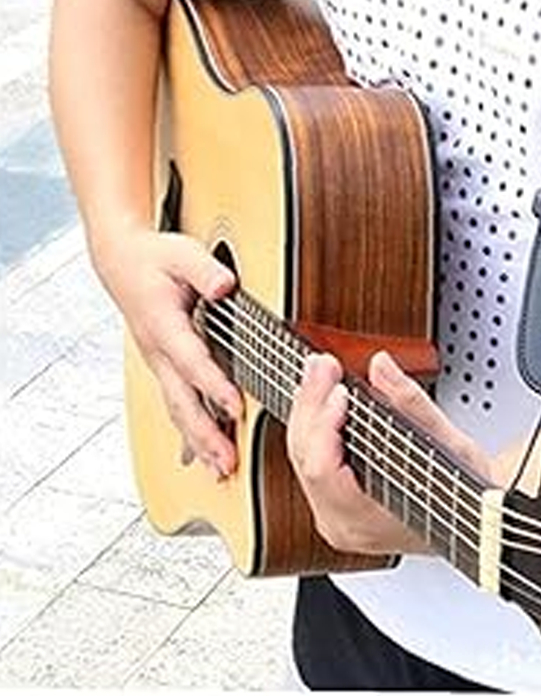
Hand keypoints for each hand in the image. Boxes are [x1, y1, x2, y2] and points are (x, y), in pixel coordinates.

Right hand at [99, 226, 240, 476]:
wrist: (121, 261)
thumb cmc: (154, 258)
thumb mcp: (183, 254)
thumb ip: (205, 271)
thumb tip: (225, 284)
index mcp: (163, 324)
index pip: (191, 360)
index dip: (213, 385)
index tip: (235, 407)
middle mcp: (157, 351)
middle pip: (181, 400)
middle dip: (205, 433)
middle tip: (227, 461)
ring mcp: (158, 363)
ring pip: (178, 409)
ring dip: (199, 441)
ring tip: (221, 470)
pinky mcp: (162, 368)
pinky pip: (176, 404)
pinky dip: (190, 432)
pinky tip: (202, 456)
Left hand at [287, 350, 491, 554]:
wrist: (479, 518)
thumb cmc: (469, 496)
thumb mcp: (448, 445)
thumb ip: (410, 404)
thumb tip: (381, 366)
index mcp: (365, 522)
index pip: (323, 470)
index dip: (325, 424)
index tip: (339, 389)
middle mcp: (342, 525)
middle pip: (305, 458)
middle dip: (312, 404)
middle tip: (323, 365)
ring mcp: (335, 516)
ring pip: (302, 457)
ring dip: (310, 410)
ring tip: (320, 372)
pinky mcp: (335, 503)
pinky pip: (311, 460)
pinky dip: (316, 425)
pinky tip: (322, 397)